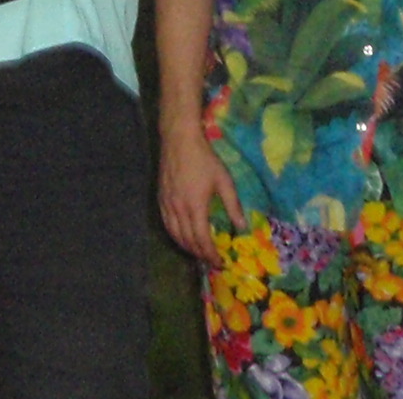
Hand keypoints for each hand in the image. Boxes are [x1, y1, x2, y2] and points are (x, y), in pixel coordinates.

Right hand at [157, 127, 240, 260]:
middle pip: (187, 241)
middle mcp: (178, 209)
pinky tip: (182, 236)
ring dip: (186, 247)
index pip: (201, 240)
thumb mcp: (224, 180)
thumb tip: (242, 227)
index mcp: (195, 206)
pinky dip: (175, 236)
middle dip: (199, 254)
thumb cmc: (204, 158)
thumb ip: (233, 205)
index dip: (210, 254)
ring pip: (174, 235)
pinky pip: (166, 224)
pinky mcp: (161, 198)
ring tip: (198, 253)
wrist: (179, 140)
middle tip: (210, 261)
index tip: (219, 262)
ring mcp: (167, 204)